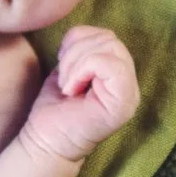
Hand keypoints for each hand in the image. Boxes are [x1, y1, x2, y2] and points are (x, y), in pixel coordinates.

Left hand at [21, 26, 138, 162]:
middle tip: (65, 79)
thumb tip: (85, 33)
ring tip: (68, 86)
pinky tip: (72, 90)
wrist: (45, 143)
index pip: (107, 36)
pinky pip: (107, 63)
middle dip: (76, 51)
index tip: (65, 68)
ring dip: (76, 62)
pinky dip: (81, 69)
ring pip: (109, 46)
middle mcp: (130, 84)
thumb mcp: (70, 68)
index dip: (79, 42)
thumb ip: (84, 50)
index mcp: (118, 75)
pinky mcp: (123, 103)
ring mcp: (130, 94)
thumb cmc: (55, 109)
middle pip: (110, 38)